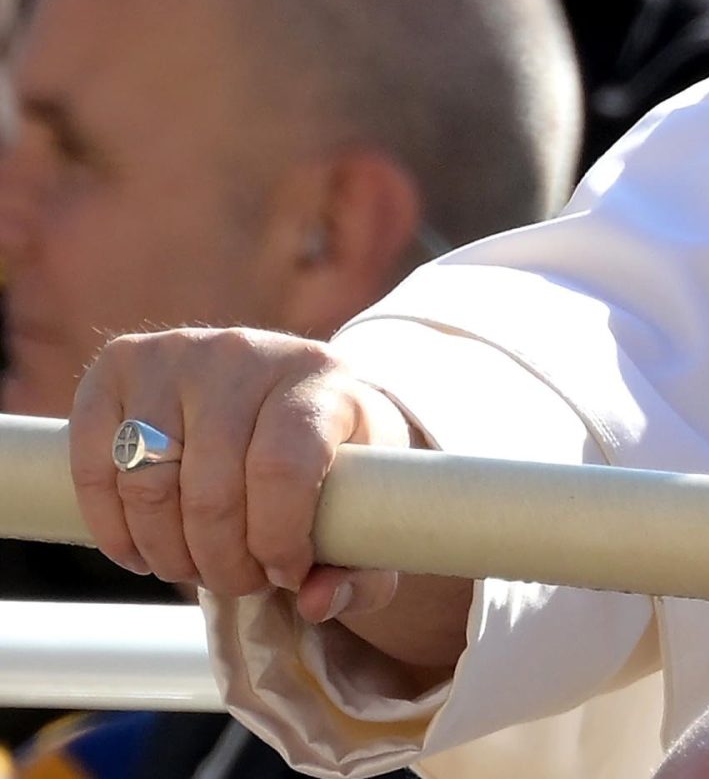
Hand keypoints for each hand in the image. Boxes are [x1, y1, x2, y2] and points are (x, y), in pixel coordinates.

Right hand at [68, 328, 469, 672]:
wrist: (285, 388)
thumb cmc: (332, 455)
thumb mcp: (366, 505)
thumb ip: (362, 568)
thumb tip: (318, 602)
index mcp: (319, 377)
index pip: (282, 465)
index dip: (276, 537)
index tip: (286, 573)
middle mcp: (244, 353)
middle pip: (210, 489)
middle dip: (222, 562)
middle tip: (239, 581)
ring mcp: (175, 354)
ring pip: (148, 485)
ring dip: (168, 553)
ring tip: (196, 568)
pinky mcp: (118, 365)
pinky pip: (94, 468)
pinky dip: (113, 529)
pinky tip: (141, 553)